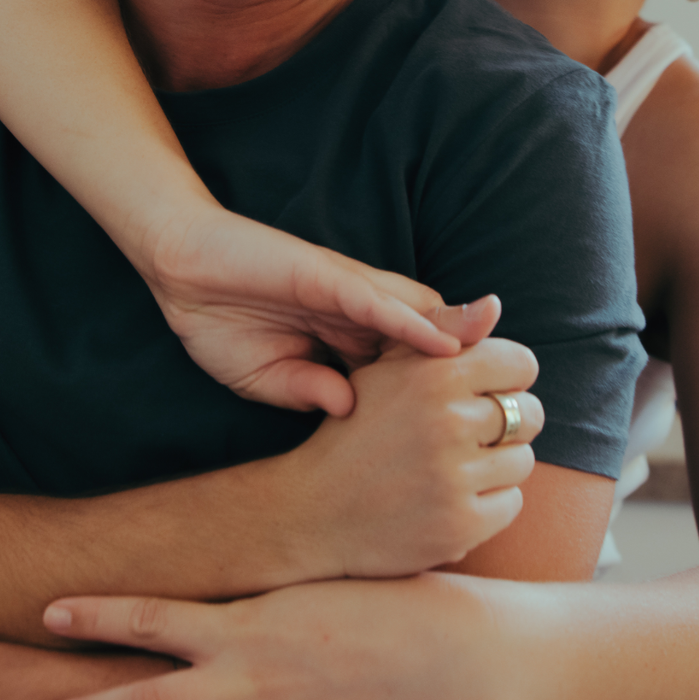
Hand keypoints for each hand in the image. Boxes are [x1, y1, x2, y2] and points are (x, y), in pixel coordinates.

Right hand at [144, 204, 492, 416]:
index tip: (480, 427)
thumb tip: (349, 411)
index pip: (410, 363)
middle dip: (475, 363)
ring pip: (418, 315)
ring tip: (505, 366)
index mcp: (348, 336)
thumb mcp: (269, 375)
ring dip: (461, 339)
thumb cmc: (218, 321)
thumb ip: (309, 390)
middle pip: (430, 337)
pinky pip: (377, 302)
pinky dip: (412, 324)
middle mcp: (358, 312)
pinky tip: (443, 346)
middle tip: (518, 396)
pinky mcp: (324, 278)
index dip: (448, 390)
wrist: (180, 272)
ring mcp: (345, 293)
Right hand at [278, 324, 544, 578]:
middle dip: (509, 424)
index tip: (488, 393)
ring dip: (497, 466)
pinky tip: (451, 500)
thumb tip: (494, 303)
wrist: (313, 510)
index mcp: (434, 374)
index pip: (521, 363)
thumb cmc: (356, 431)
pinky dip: (488, 505)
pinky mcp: (460, 525)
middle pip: (529, 414)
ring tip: (455, 469)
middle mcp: (447, 421)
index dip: (509, 378)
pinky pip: (511, 504)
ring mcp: (454, 477)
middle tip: (473, 437)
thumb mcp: (386, 371)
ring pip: (522, 461)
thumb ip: (442, 337)